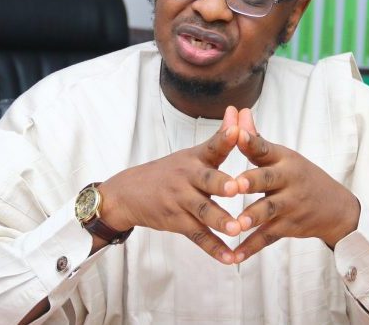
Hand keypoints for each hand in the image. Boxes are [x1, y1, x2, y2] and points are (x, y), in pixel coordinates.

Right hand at [99, 106, 241, 263]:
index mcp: (195, 158)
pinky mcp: (177, 222)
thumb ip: (221, 137)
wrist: (129, 192)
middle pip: (207, 180)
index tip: (237, 130)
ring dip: (220, 221)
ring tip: (237, 229)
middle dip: (221, 184)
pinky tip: (230, 258)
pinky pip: (197, 236)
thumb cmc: (171, 170)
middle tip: (236, 188)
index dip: (224, 137)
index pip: (212, 145)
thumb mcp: (193, 152)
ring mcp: (180, 201)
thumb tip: (239, 110)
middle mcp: (187, 177)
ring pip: (203, 211)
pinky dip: (214, 249)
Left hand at [233, 109, 360, 262]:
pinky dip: (251, 248)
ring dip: (252, 217)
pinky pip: (268, 238)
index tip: (236, 133)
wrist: (335, 207)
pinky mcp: (288, 226)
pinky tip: (234, 256)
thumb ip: (256, 139)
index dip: (251, 140)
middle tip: (234, 184)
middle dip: (251, 181)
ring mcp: (290, 205)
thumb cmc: (300, 175)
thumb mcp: (283, 155)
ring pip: (269, 210)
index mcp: (284, 159)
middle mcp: (288, 180)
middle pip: (268, 179)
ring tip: (235, 224)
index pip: (265, 148)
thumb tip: (238, 112)